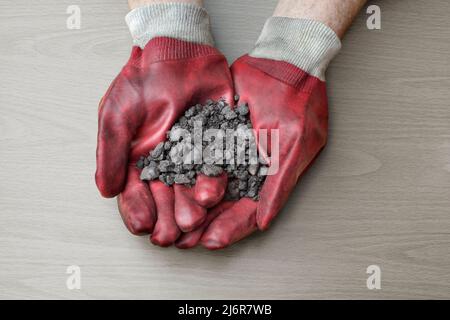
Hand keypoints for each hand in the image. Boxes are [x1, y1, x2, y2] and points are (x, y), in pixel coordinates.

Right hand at [95, 3, 230, 245]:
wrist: (177, 52)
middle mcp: (170, 163)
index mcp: (142, 160)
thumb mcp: (117, 114)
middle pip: (168, 197)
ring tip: (192, 221)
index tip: (143, 226)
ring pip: (194, 186)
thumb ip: (111, 152)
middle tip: (170, 236)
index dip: (139, 210)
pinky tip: (213, 195)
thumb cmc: (142, 81)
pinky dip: (217, 180)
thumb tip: (105, 191)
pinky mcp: (220, 143)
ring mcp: (196, 155)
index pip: (138, 193)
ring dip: (193, 205)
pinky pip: (220, 165)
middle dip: (169, 217)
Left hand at [178, 17, 340, 248]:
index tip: (211, 241)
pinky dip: (189, 175)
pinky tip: (173, 186)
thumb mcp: (295, 143)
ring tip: (176, 222)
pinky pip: (203, 158)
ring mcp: (237, 151)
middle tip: (185, 240)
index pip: (250, 210)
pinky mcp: (221, 133)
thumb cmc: (297, 99)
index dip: (232, 228)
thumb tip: (264, 221)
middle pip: (228, 203)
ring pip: (213, 185)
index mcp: (272, 175)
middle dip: (208, 223)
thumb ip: (280, 183)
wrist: (287, 61)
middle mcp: (252, 167)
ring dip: (196, 205)